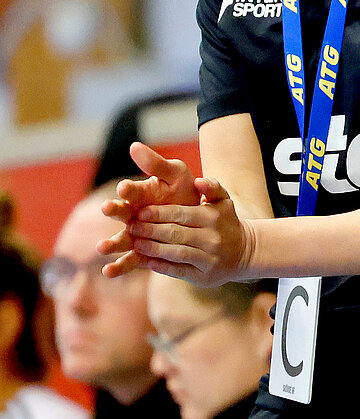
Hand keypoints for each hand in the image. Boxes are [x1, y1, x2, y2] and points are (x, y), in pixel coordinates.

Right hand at [98, 143, 202, 278]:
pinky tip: (108, 272)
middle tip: (108, 208)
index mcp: (139, 194)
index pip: (130, 191)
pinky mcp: (141, 252)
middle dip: (114, 210)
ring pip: (121, 239)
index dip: (128, 189)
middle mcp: (132, 214)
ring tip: (102, 247)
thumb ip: (157, 164)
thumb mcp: (176, 175)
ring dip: (110, 243)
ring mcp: (135, 234)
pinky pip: (128, 260)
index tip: (126, 188)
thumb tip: (134, 146)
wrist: (199, 217)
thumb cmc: (183, 191)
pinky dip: (117, 267)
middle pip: (120, 213)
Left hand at [104, 176, 252, 287]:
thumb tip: (198, 181)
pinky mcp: (204, 276)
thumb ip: (212, 187)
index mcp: (213, 217)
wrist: (245, 252)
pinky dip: (161, 266)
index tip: (139, 212)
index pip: (180, 214)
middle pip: (174, 233)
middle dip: (150, 230)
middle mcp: (212, 238)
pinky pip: (178, 271)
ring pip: (175, 252)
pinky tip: (147, 261)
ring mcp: (209, 258)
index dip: (157, 213)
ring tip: (135, 243)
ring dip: (152, 248)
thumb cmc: (225, 222)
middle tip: (131, 227)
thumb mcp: (223, 202)